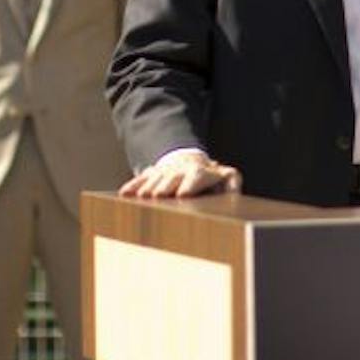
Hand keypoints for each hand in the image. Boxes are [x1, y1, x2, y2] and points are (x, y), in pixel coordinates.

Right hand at [120, 148, 241, 198]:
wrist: (189, 161)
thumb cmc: (211, 178)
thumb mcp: (225, 178)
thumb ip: (231, 184)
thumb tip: (235, 193)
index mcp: (201, 171)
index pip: (197, 176)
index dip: (190, 184)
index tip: (182, 195)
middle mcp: (182, 169)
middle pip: (173, 176)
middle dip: (165, 186)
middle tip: (156, 196)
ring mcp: (166, 170)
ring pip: (156, 177)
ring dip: (148, 187)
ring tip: (142, 197)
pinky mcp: (152, 173)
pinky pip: (141, 178)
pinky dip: (133, 185)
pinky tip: (124, 194)